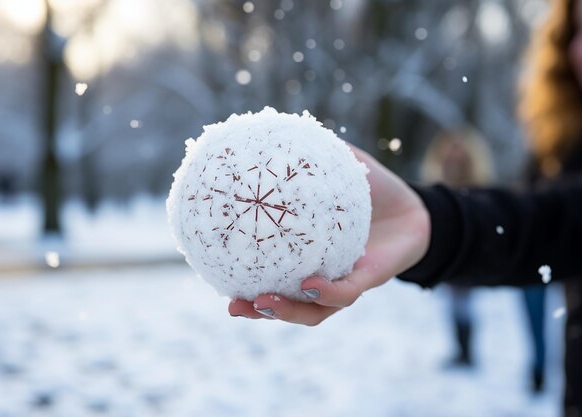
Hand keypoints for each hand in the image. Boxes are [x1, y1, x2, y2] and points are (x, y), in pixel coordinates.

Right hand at [228, 144, 430, 324]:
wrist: (416, 207)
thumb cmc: (372, 191)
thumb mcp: (340, 169)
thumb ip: (311, 156)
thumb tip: (276, 131)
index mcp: (308, 257)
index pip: (272, 276)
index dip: (247, 283)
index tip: (219, 280)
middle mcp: (323, 276)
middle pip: (287, 303)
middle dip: (259, 310)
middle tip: (232, 304)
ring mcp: (345, 281)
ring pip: (314, 310)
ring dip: (286, 312)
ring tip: (260, 303)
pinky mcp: (370, 279)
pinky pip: (346, 292)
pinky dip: (327, 292)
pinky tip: (309, 283)